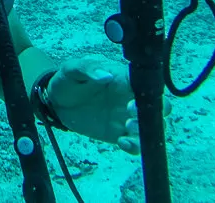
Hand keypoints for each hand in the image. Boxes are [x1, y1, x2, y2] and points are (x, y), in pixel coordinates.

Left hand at [43, 58, 170, 154]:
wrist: (55, 101)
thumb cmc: (68, 79)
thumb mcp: (73, 68)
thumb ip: (88, 68)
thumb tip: (105, 75)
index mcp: (123, 77)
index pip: (145, 82)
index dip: (147, 91)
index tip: (132, 99)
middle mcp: (130, 97)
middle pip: (159, 105)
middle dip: (154, 111)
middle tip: (130, 112)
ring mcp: (127, 116)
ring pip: (151, 126)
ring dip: (146, 129)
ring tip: (127, 127)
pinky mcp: (119, 132)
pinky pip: (135, 142)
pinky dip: (135, 146)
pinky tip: (122, 142)